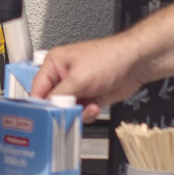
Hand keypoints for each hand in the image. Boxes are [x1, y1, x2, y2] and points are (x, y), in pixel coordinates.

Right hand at [31, 34, 152, 121]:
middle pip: (53, 101)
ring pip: (68, 109)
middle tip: (68, 113)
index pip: (37, 88)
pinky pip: (81, 112)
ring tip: (87, 106)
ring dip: (77, 112)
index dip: (40, 104)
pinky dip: (87, 113)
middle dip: (63, 109)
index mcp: (55, 63)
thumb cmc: (110, 57)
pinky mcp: (90, 96)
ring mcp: (78, 87)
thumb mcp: (79, 77)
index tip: (42, 117)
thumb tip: (49, 108)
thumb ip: (60, 94)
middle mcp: (64, 75)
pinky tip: (94, 106)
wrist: (136, 63)